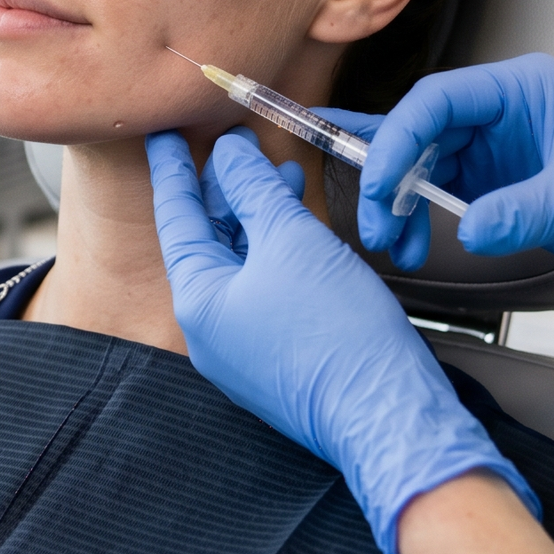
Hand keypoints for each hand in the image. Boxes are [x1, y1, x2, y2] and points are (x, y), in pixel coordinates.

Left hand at [149, 128, 537, 553]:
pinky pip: (264, 292)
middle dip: (227, 190)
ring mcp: (242, 350)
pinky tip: (302, 228)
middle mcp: (210, 330)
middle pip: (208, 241)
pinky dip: (277, 252)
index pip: (176, 218)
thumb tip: (229, 155)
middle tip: (238, 145)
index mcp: (198, 301)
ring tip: (285, 176)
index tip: (162, 136)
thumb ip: (254, 191)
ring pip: (241, 265)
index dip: (174, 170)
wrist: (390, 416)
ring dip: (260, 217)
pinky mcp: (277, 361)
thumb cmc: (340, 336)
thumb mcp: (293, 241)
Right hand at [353, 54, 553, 352]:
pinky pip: (442, 196)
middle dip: (389, 179)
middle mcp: (505, 112)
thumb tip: (467, 232)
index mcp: (525, 88)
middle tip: (376, 225)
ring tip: (395, 246)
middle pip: (421, 133)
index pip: (438, 100)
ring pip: (424, 167)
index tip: (379, 185)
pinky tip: (414, 244)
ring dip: (401, 205)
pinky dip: (421, 220)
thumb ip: (522, 212)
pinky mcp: (502, 187)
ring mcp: (501, 150)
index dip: (399, 139)